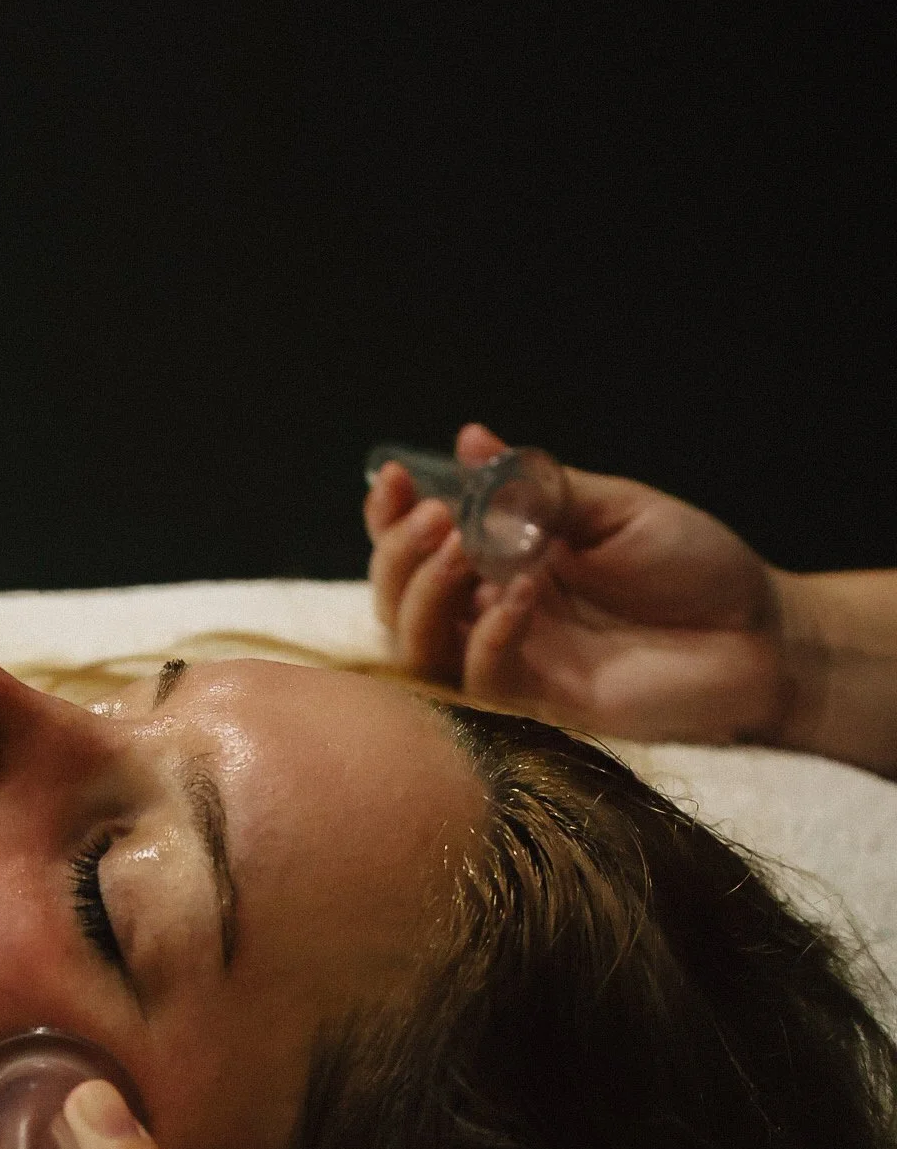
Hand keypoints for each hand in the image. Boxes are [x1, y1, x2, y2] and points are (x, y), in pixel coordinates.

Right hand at [366, 422, 794, 746]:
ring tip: (464, 549)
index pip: (417, 548)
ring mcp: (514, 662)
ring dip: (428, 596)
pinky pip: (482, 680)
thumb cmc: (694, 568)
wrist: (759, 634)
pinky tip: (519, 594)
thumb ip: (540, 487)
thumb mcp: (616, 510)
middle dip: (399, 557)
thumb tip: (471, 441)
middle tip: (438, 519)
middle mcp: (494, 614)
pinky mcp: (540, 706)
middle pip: (399, 601)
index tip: (394, 480)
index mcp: (504, 561)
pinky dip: (488, 635)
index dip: (389, 518)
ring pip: (421, 650)